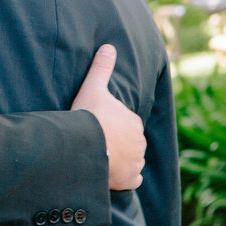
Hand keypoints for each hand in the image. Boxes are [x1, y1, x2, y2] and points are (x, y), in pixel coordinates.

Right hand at [70, 44, 145, 190]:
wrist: (85, 146)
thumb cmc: (89, 116)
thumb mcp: (93, 87)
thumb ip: (101, 68)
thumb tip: (109, 46)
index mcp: (134, 121)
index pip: (126, 123)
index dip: (112, 124)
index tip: (98, 125)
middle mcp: (140, 142)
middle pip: (129, 142)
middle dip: (118, 142)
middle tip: (97, 141)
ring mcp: (136, 162)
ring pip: (132, 160)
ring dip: (121, 160)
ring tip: (102, 157)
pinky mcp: (130, 180)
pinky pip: (132, 179)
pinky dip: (125, 178)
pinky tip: (113, 174)